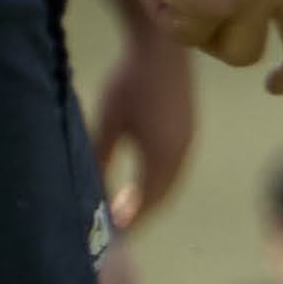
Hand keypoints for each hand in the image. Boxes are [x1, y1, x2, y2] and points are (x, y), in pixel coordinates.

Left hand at [87, 6, 195, 228]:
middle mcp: (182, 153)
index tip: (114, 236)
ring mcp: (188, 141)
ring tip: (125, 205)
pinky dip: (156, 180)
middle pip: (162, 195)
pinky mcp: (187, 130)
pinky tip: (140, 177)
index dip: (131, 220)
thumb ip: (101, 158)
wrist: (163, 47)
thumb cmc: (132, 83)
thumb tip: (93, 189)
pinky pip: (173, 166)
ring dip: (149, 196)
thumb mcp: (108, 122)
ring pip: (169, 181)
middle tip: (118, 226)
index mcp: (164, 156)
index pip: (148, 201)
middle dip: (141, 212)